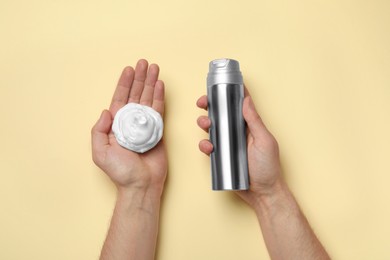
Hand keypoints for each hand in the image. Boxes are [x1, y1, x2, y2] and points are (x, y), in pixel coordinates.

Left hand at [92, 59, 166, 195]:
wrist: (141, 184)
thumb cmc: (120, 171)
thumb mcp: (100, 152)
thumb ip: (99, 130)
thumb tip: (106, 111)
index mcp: (117, 125)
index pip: (120, 98)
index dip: (124, 83)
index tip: (130, 69)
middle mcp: (131, 122)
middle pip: (136, 94)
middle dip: (140, 78)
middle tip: (144, 63)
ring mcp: (145, 125)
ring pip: (148, 99)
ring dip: (151, 83)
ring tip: (155, 69)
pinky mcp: (158, 130)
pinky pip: (159, 110)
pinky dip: (160, 97)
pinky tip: (160, 85)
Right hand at [196, 88, 282, 206]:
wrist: (262, 193)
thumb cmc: (268, 167)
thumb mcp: (264, 141)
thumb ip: (254, 121)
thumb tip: (246, 100)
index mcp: (250, 125)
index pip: (239, 104)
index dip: (230, 93)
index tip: (220, 84)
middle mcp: (238, 132)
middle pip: (221, 113)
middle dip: (210, 106)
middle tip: (203, 103)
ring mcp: (228, 144)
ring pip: (212, 128)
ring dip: (204, 122)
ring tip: (206, 125)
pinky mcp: (221, 156)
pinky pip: (208, 146)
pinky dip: (204, 144)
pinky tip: (209, 147)